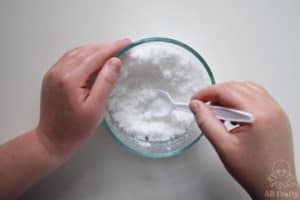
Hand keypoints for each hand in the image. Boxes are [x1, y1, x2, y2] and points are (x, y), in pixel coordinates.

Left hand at [36, 39, 129, 158]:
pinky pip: (69, 59)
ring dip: (94, 50)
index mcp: (70, 79)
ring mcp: (53, 73)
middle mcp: (59, 71)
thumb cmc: (76, 128)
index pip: (95, 56)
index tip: (126, 43)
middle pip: (85, 52)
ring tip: (110, 52)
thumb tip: (115, 61)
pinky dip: (83, 55)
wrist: (52, 139)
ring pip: (77, 53)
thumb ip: (105, 82)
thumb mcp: (95, 108)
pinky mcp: (51, 76)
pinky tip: (93, 59)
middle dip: (104, 48)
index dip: (112, 48)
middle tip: (122, 47)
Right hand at [190, 81, 297, 198]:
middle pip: (237, 87)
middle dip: (216, 93)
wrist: (274, 185)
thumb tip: (196, 106)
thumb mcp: (223, 146)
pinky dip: (242, 100)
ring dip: (229, 95)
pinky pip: (258, 97)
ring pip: (248, 89)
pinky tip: (233, 114)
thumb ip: (206, 122)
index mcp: (259, 115)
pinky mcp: (278, 116)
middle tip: (203, 106)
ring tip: (218, 112)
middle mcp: (271, 108)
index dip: (206, 93)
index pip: (227, 91)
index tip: (195, 101)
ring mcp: (277, 111)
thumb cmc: (253, 171)